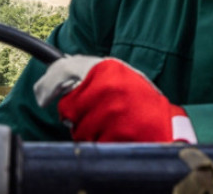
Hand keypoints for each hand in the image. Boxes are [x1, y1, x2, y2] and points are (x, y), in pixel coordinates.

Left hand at [33, 56, 195, 142]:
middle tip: (91, 113)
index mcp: (107, 68)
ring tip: (108, 124)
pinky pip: (92, 143)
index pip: (63, 73)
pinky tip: (114, 135)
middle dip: (73, 114)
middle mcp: (107, 87)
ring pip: (77, 129)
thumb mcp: (117, 75)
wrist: (167, 124)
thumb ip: (86, 74)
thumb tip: (49, 87)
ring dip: (87, 131)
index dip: (49, 86)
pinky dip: (99, 143)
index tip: (44, 96)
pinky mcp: (115, 135)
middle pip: (67, 107)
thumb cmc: (139, 99)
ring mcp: (111, 112)